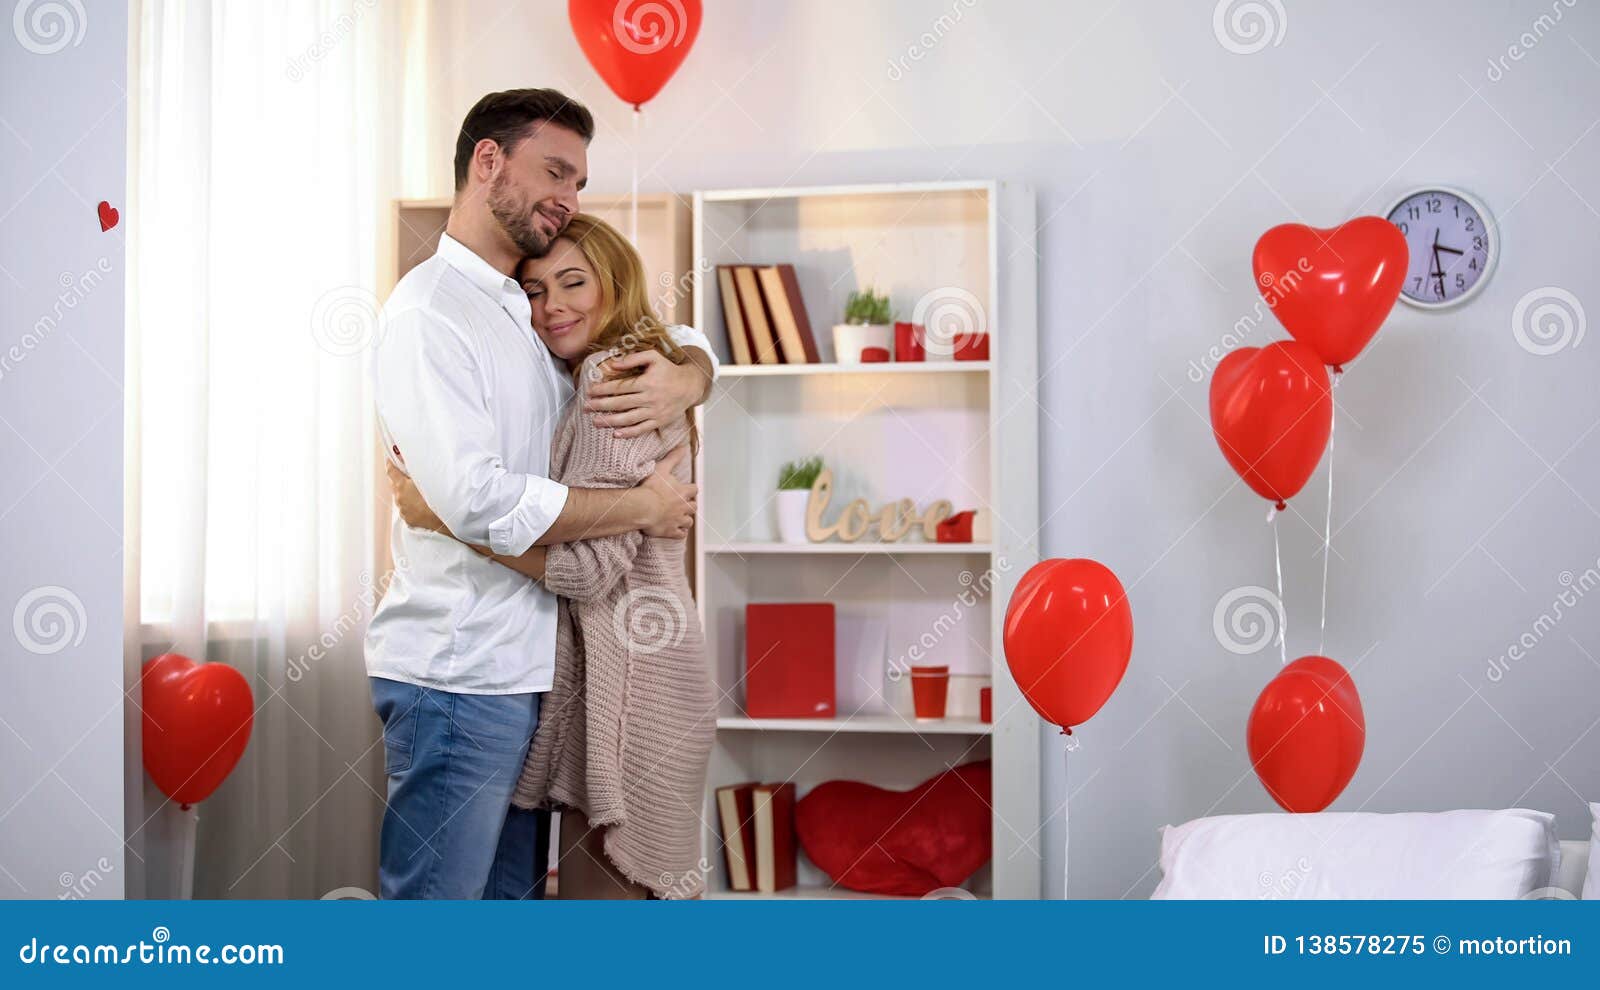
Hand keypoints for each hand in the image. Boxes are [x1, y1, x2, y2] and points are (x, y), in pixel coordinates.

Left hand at [386, 460, 447, 532]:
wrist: (443, 518)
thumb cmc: (437, 496)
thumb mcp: (426, 478)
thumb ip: (416, 470)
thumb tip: (410, 462)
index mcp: (402, 486)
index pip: (391, 471)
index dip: (390, 463)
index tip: (389, 459)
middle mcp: (399, 498)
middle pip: (394, 485)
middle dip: (397, 479)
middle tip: (404, 474)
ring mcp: (403, 510)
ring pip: (401, 498)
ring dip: (405, 494)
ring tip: (416, 493)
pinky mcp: (408, 519)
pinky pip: (407, 510)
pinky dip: (411, 506)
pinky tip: (420, 505)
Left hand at [586, 350, 708, 438]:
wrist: (690, 386)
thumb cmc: (669, 370)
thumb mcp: (654, 357)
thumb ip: (633, 358)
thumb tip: (613, 364)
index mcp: (646, 382)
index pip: (620, 386)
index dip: (603, 389)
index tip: (589, 391)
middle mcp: (650, 398)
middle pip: (621, 403)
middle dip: (601, 405)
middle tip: (585, 407)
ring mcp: (655, 411)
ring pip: (629, 418)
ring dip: (610, 421)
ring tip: (595, 422)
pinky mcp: (659, 421)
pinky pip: (642, 429)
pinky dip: (629, 433)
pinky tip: (616, 434)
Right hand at [639, 446, 696, 538]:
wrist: (642, 507)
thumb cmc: (650, 488)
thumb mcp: (662, 468)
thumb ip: (673, 458)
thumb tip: (683, 447)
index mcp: (682, 491)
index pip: (694, 489)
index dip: (691, 490)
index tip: (687, 490)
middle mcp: (683, 506)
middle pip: (694, 506)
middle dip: (690, 505)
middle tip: (683, 504)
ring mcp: (678, 520)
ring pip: (689, 521)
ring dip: (686, 519)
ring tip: (681, 518)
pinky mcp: (671, 531)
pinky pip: (680, 535)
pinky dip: (680, 533)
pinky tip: (677, 531)